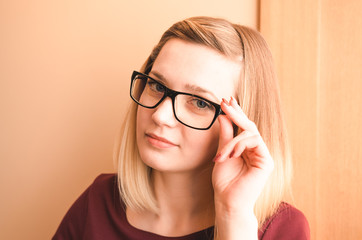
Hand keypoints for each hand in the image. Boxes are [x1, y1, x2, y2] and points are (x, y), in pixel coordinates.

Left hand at [212, 97, 273, 213]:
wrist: (227, 201)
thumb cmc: (224, 181)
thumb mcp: (222, 153)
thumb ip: (226, 136)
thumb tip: (223, 116)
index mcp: (246, 148)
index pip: (243, 127)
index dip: (236, 113)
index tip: (226, 100)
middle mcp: (256, 150)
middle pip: (249, 126)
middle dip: (237, 113)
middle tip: (226, 102)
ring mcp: (263, 155)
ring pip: (250, 133)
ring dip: (233, 141)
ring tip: (222, 155)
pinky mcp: (266, 162)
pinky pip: (254, 142)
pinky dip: (240, 145)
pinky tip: (231, 154)